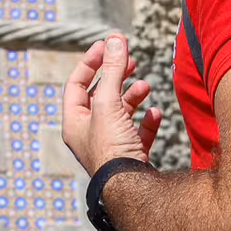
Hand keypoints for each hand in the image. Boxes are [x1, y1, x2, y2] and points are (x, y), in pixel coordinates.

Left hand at [61, 32, 159, 175]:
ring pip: (120, 113)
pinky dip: (146, 120)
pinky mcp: (130, 157)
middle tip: (130, 60)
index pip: (77, 83)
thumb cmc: (112, 149)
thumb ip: (112, 70)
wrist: (132, 191)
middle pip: (100, 96)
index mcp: (74, 122)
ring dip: (133, 96)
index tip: (108, 45)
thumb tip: (115, 39)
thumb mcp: (108, 103)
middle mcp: (89, 134)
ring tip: (145, 86)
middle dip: (115, 76)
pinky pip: (138, 133)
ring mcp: (110, 146)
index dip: (91, 61)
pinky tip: (155, 113)